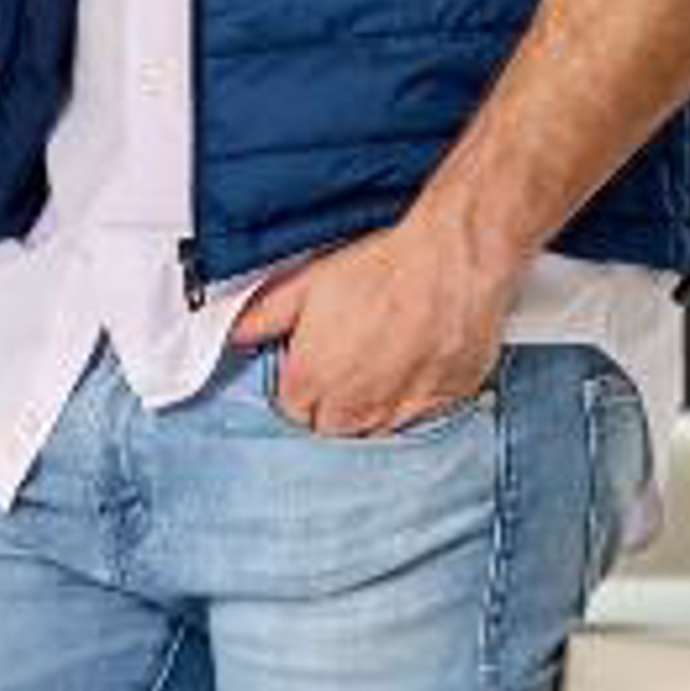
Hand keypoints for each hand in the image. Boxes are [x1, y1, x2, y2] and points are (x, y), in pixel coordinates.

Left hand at [223, 216, 515, 434]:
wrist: (451, 259)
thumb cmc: (385, 267)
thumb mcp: (309, 281)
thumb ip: (264, 315)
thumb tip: (238, 333)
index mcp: (313, 383)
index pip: (294, 411)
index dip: (303, 384)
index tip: (316, 363)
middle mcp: (355, 409)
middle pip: (332, 429)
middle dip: (334, 403)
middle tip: (349, 362)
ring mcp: (400, 412)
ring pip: (375, 431)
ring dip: (373, 408)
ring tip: (383, 364)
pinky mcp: (441, 406)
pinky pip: (419, 420)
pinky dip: (415, 402)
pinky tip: (415, 367)